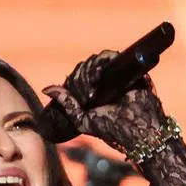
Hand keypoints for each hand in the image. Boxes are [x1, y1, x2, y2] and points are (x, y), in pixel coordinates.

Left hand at [42, 51, 170, 158]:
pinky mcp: (126, 67)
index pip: (78, 77)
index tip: (81, 98)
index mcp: (94, 92)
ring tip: (92, 89)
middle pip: (84, 67)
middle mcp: (104, 81)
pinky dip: (100, 62)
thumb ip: (67, 105)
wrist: (138, 129)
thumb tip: (46, 89)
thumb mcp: (82, 120)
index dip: (74, 82)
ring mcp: (115, 73)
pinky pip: (109, 56)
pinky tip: (97, 76)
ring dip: (88, 72)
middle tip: (88, 97)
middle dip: (80, 79)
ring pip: (95, 60)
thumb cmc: (113, 129)